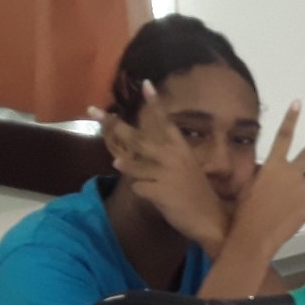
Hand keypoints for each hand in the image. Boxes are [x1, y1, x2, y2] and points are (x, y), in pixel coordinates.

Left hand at [92, 83, 227, 254]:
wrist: (211, 220)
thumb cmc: (199, 196)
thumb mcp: (188, 171)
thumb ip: (168, 160)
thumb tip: (142, 155)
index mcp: (182, 150)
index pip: (166, 122)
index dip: (156, 104)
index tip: (146, 84)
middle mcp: (173, 157)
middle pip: (137, 138)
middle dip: (114, 125)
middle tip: (93, 111)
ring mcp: (165, 173)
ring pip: (132, 164)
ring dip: (125, 164)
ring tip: (116, 162)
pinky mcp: (158, 190)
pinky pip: (138, 188)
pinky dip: (142, 192)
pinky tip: (154, 197)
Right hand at [225, 101, 304, 258]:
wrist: (254, 236)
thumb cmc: (245, 212)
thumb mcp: (248, 186)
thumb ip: (266, 176)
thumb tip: (275, 176)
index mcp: (273, 166)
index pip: (283, 136)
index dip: (290, 119)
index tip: (298, 103)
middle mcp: (292, 173)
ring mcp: (304, 189)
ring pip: (302, 186)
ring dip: (294, 193)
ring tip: (278, 208)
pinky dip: (299, 206)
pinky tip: (286, 215)